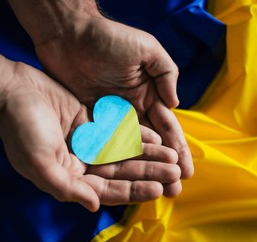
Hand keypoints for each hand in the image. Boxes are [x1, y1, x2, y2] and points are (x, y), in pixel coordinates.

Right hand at [0, 62, 180, 210]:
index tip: (159, 189)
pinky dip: (138, 135)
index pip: (108, 191)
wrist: (12, 91)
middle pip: (122, 173)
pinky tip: (157, 138)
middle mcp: (82, 163)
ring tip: (172, 156)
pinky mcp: (93, 123)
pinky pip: (120, 132)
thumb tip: (94, 206)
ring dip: (148, 155)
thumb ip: (65, 187)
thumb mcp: (39, 162)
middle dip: (148, 173)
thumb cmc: (21, 129)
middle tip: (174, 173)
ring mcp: (89, 142)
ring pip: (125, 153)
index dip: (134, 191)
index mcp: (70, 178)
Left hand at [33, 16, 193, 187]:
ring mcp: (112, 118)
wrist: (69, 34)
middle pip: (152, 145)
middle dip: (164, 167)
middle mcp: (133, 110)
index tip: (187, 172)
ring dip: (143, 171)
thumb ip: (166, 73)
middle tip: (174, 191)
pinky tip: (124, 180)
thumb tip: (176, 104)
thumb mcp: (147, 49)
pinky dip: (116, 162)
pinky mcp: (91, 121)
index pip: (167, 128)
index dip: (178, 150)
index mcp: (149, 94)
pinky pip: (105, 145)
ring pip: (131, 150)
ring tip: (154, 191)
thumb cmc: (110, 38)